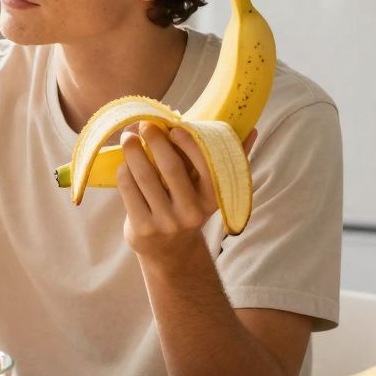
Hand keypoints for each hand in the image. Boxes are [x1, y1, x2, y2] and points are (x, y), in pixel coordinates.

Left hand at [117, 123, 257, 262]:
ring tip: (128, 137)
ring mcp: (166, 222)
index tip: (175, 127)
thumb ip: (224, 162)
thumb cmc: (189, 207)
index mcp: (212, 198)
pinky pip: (129, 191)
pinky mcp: (143, 228)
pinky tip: (124, 163)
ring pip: (145, 177)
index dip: (189, 143)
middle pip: (171, 167)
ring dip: (133, 152)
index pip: (205, 165)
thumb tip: (252, 131)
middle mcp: (192, 212)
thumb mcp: (208, 191)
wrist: (170, 252)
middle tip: (145, 124)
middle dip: (156, 140)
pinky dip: (124, 172)